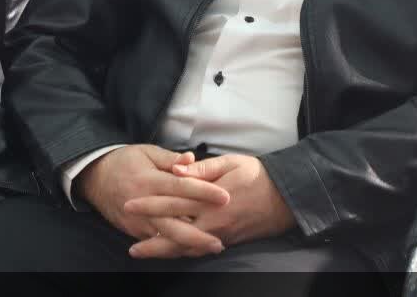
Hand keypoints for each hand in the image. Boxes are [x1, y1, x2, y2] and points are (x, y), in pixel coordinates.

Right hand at [75, 144, 229, 257]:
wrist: (94, 178)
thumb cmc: (124, 161)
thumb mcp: (146, 152)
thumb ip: (171, 158)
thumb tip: (192, 158)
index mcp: (149, 180)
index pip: (181, 187)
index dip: (204, 192)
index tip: (225, 197)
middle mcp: (143, 203)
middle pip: (175, 220)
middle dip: (200, 231)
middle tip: (222, 237)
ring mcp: (137, 221)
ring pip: (166, 236)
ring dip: (189, 244)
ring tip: (212, 246)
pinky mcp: (134, 231)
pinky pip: (156, 241)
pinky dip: (174, 247)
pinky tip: (192, 249)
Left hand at [124, 154, 294, 258]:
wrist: (287, 198)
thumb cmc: (258, 176)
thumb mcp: (230, 163)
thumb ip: (202, 169)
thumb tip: (177, 170)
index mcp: (211, 200)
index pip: (173, 202)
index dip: (150, 205)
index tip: (129, 205)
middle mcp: (214, 222)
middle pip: (176, 235)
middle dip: (152, 242)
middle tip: (131, 247)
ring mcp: (221, 235)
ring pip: (187, 248)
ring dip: (164, 252)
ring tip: (143, 253)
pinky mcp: (228, 241)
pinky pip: (201, 250)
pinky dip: (183, 253)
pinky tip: (171, 252)